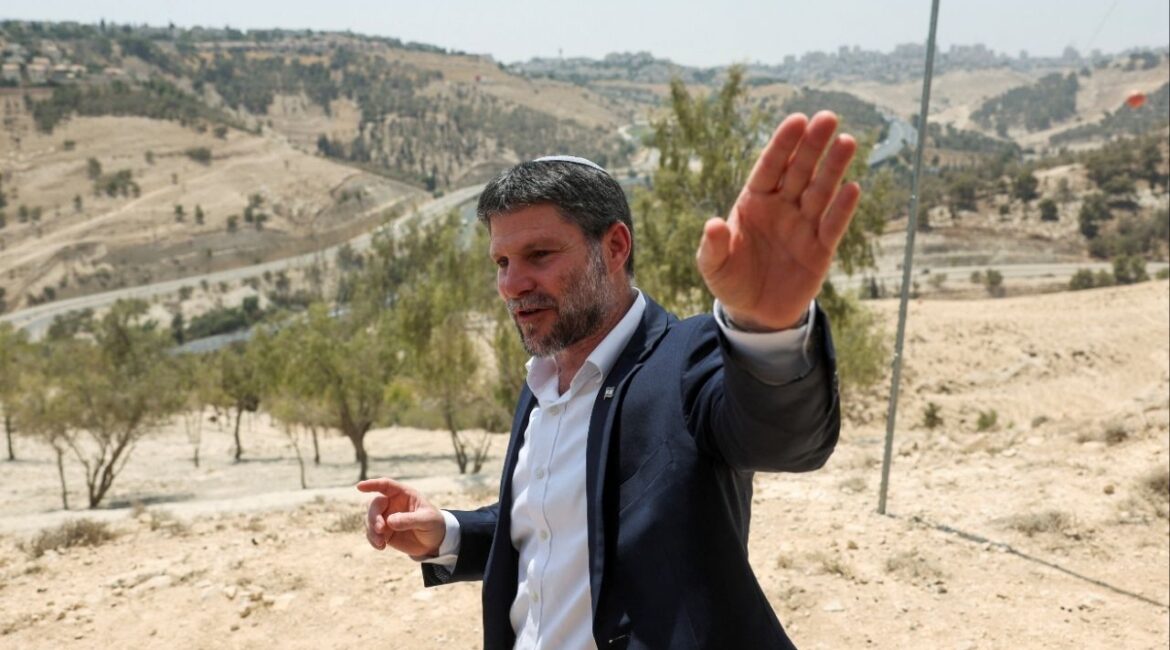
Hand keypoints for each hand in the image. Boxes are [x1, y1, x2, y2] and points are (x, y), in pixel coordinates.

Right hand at [357, 478, 445, 557]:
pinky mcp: (384, 532)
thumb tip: (389, 521)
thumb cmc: (434, 525)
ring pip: (369, 519)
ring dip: (371, 531)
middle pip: (374, 505)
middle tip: (380, 529)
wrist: (435, 542)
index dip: (372, 484)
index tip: (359, 487)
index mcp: (404, 494)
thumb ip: (410, 520)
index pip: (386, 485)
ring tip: (381, 543)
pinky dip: (373, 540)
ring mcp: (386, 517)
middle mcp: (392, 504)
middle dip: (373, 517)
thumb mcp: (427, 521)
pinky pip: (371, 533)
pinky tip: (381, 547)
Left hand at [697, 111, 861, 330]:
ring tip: (846, 142)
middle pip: (799, 171)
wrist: (755, 313)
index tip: (797, 120)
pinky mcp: (820, 250)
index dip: (783, 145)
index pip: (770, 167)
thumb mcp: (714, 266)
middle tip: (828, 118)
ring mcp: (803, 226)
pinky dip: (842, 209)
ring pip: (820, 191)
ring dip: (833, 168)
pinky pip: (832, 226)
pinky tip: (852, 188)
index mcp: (754, 202)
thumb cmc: (731, 280)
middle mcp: (782, 207)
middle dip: (812, 146)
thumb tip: (713, 225)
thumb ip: (714, 246)